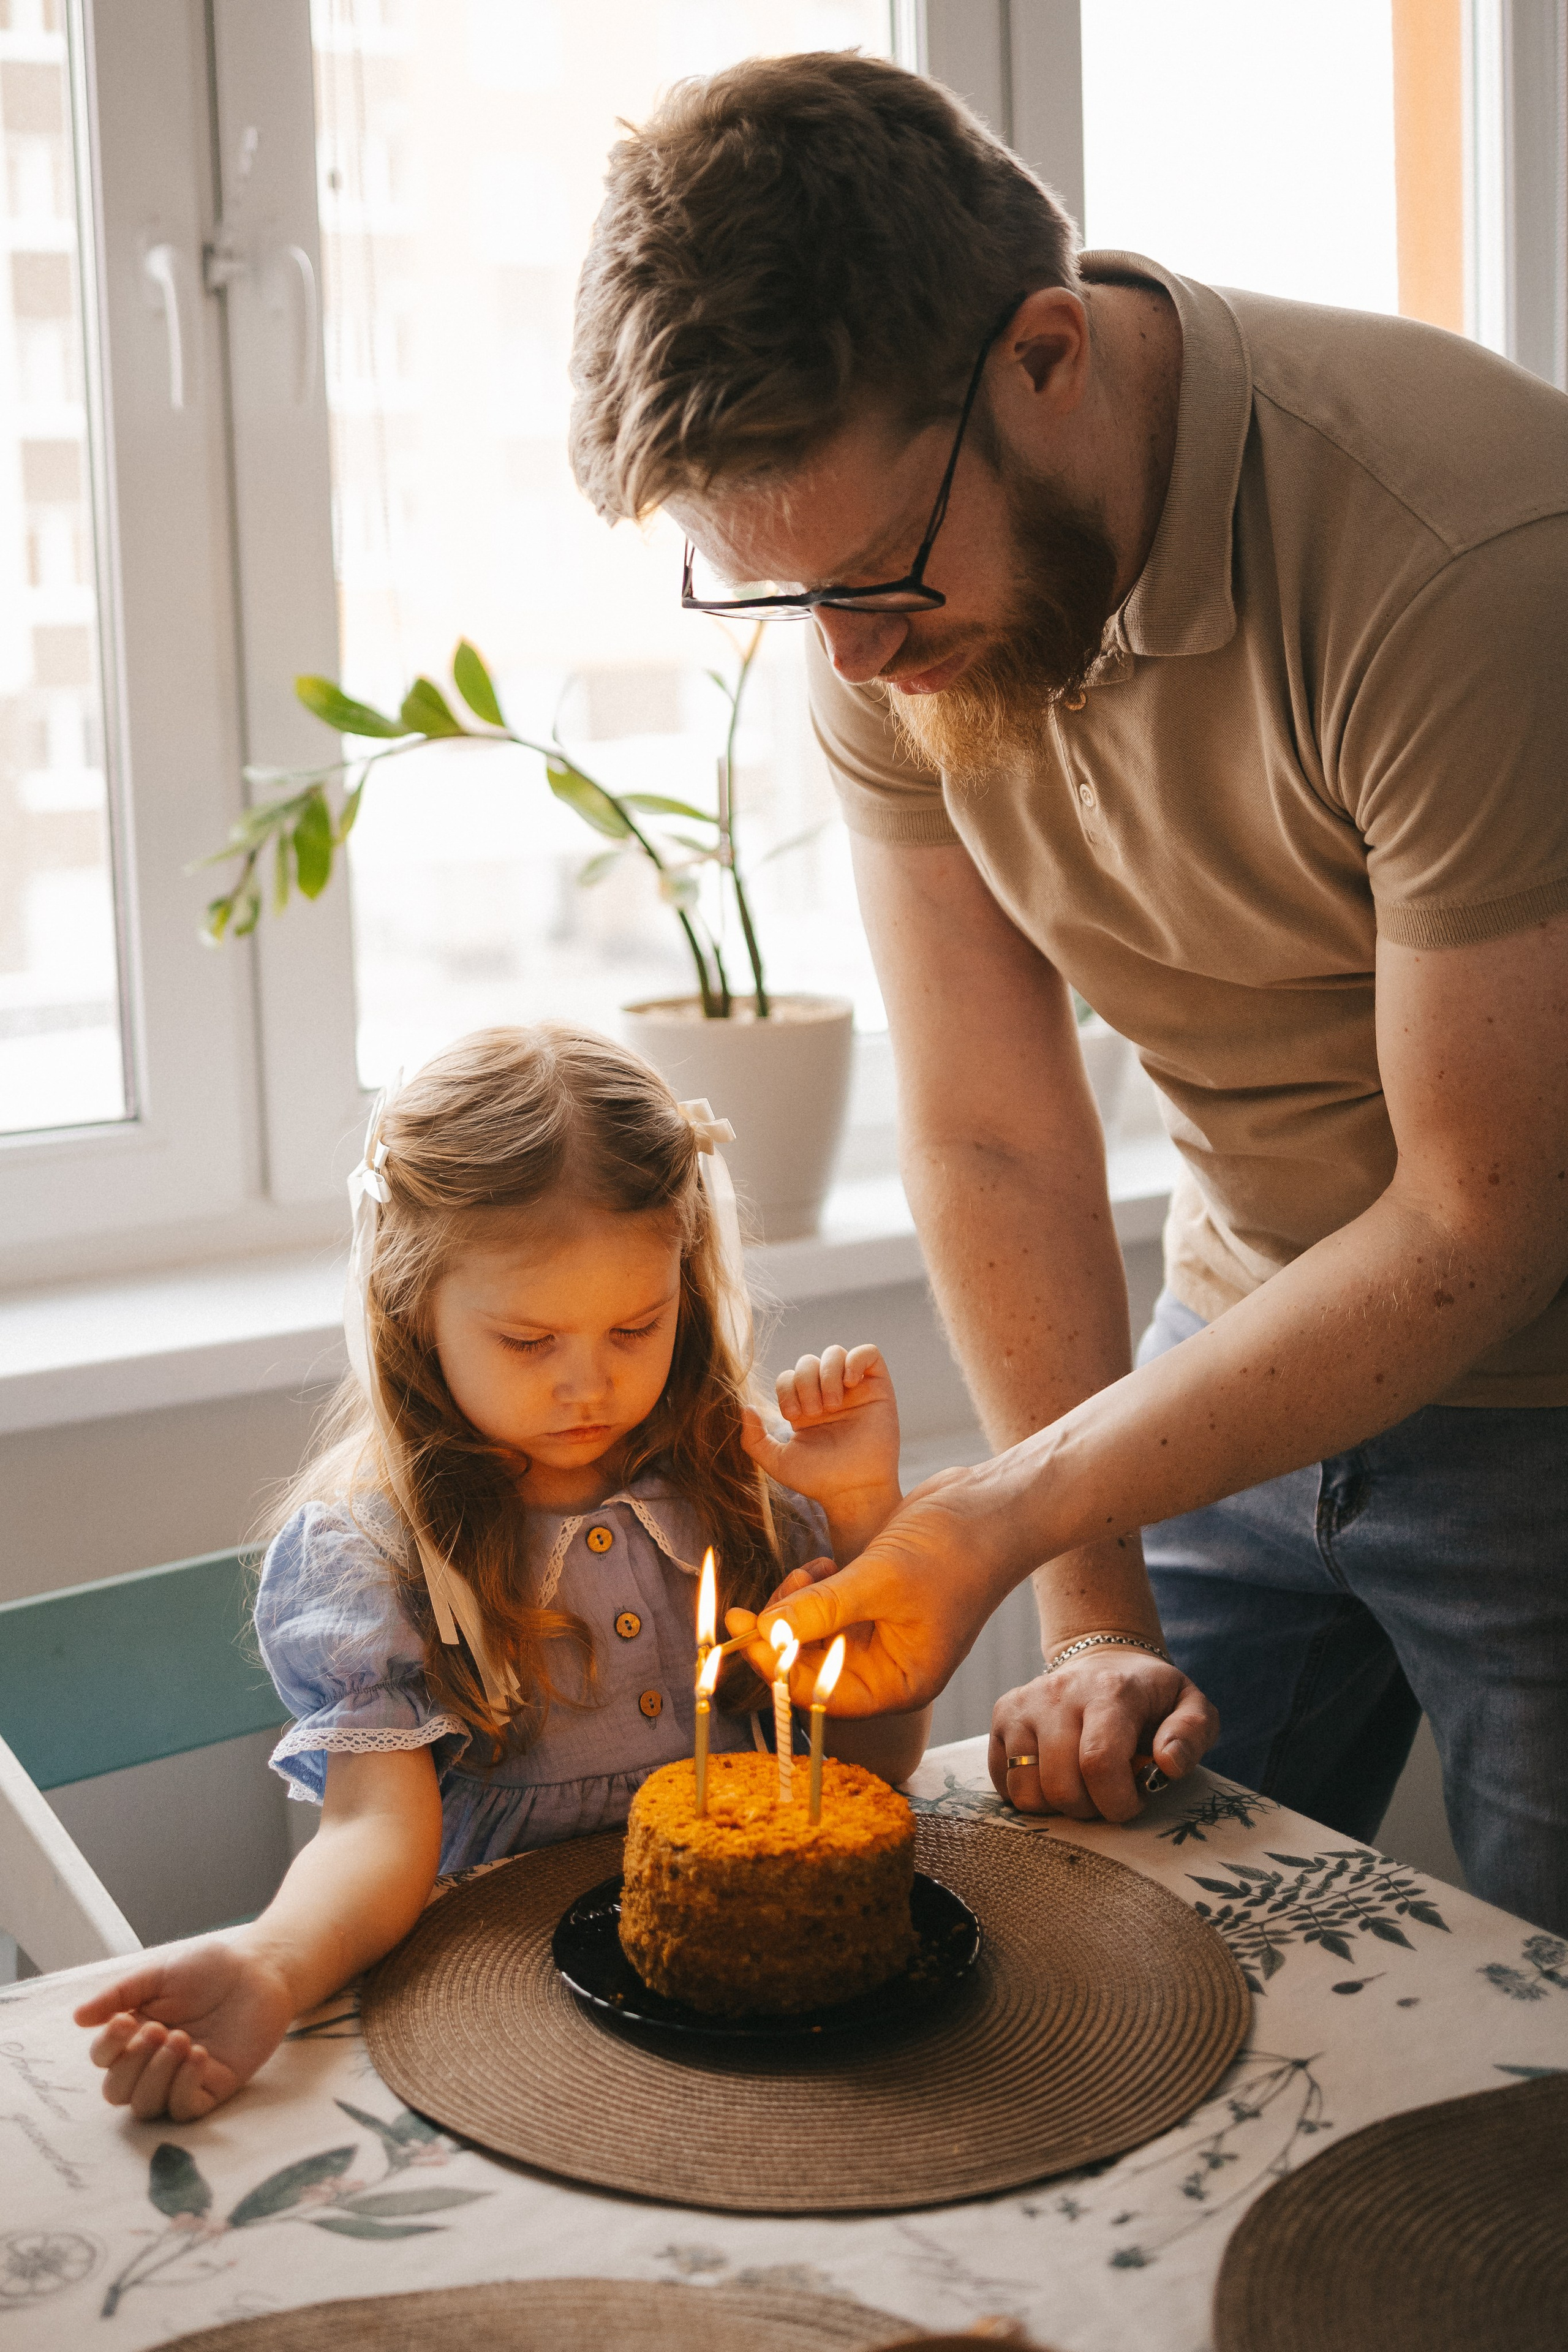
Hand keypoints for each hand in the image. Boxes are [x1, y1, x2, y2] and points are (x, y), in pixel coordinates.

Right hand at [73, 1936, 297, 2121]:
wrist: (260, 1971)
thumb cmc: (210, 1970)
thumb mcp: (160, 1974)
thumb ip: (120, 1994)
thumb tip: (78, 2017)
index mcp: (135, 2034)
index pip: (104, 2060)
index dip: (107, 2047)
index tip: (124, 2020)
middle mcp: (153, 2063)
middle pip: (118, 2092)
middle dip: (131, 2065)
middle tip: (158, 2030)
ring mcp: (181, 2079)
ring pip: (147, 2106)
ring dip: (157, 2075)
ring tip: (181, 2040)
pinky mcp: (213, 2089)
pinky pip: (184, 2109)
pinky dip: (183, 2087)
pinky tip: (198, 2056)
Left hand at [727, 1469, 993, 1711]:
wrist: (992, 1506)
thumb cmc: (955, 1551)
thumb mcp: (882, 1580)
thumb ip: (822, 1610)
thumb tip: (765, 1632)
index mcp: (898, 1682)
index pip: (819, 1695)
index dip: (776, 1666)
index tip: (743, 1627)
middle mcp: (887, 1666)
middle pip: (808, 1668)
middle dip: (781, 1633)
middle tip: (760, 1598)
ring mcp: (879, 1632)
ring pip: (811, 1635)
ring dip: (796, 1606)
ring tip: (811, 1571)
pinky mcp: (872, 1600)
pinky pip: (824, 1608)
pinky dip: (812, 1589)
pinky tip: (823, 1565)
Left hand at [741, 1345, 900, 1550]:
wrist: (853, 1489)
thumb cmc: (819, 1479)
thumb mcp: (778, 1461)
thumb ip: (753, 1439)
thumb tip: (745, 1407)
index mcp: (805, 1407)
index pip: (789, 1376)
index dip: (786, 1389)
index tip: (794, 1417)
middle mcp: (829, 1394)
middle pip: (808, 1362)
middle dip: (805, 1383)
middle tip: (814, 1412)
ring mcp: (854, 1390)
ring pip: (835, 1353)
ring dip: (826, 1374)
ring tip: (831, 1404)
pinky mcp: (878, 1388)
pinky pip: (868, 1353)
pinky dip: (855, 1360)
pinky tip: (849, 1383)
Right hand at [989, 1652, 1218, 1823]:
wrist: (1105, 1659)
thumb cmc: (1151, 1697)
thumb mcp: (1190, 1706)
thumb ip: (1192, 1734)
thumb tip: (1167, 1764)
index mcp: (1110, 1691)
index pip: (1099, 1762)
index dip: (1117, 1802)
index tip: (1133, 1802)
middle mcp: (1059, 1692)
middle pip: (1061, 1786)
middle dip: (1090, 1810)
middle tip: (1107, 1795)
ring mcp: (1024, 1703)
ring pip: (1026, 1790)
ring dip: (1057, 1805)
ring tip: (1080, 1786)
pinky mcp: (1002, 1714)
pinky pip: (1003, 1782)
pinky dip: (1029, 1793)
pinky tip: (1054, 1774)